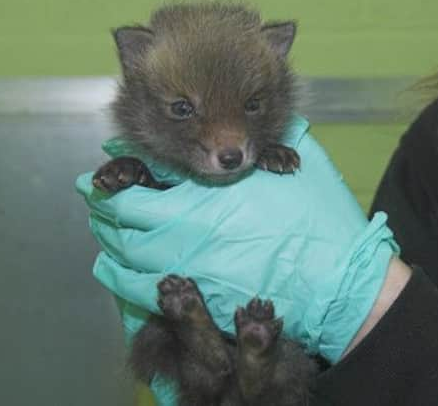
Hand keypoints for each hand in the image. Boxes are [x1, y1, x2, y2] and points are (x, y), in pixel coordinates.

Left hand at [76, 115, 397, 361]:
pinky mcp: (194, 302)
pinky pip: (140, 291)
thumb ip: (260, 144)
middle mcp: (180, 230)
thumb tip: (238, 135)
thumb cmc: (319, 219)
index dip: (117, 171)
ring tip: (104, 232)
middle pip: (120, 217)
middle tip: (99, 197)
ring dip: (109, 241)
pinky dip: (122, 278)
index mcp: (199, 193)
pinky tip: (119, 272)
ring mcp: (183, 269)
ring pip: (122, 256)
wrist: (339, 282)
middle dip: (105, 206)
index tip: (109, 170)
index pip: (137, 176)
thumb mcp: (295, 163)